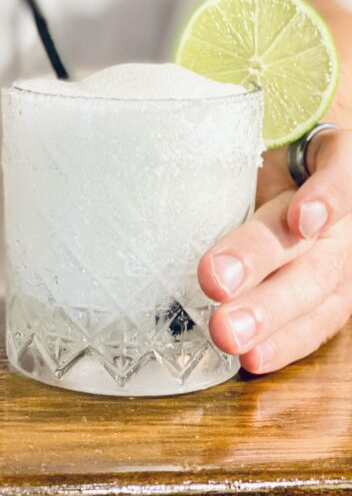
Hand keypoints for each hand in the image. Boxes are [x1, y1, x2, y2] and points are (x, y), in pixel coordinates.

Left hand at [198, 128, 351, 373]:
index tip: (300, 219)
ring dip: (272, 317)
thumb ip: (224, 140)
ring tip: (230, 337)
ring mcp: (343, 256)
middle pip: (306, 238)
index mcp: (332, 158)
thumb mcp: (255, 136)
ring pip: (316, 288)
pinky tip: (257, 358)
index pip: (341, 169)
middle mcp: (341, 214)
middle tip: (215, 282)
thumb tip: (160, 142)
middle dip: (259, 263)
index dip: (328, 195)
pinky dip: (287, 343)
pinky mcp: (335, 296)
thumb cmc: (272, 152)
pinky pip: (318, 323)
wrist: (299, 173)